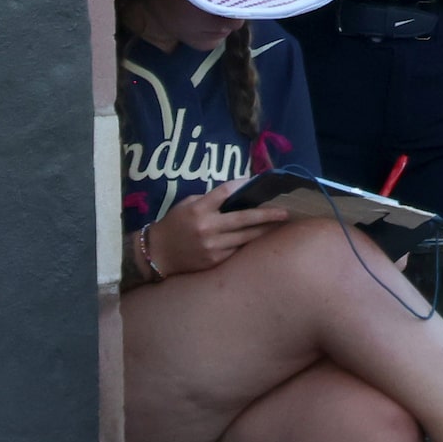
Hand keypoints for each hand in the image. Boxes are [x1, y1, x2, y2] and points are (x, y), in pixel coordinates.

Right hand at [145, 182, 287, 276]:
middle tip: (284, 212)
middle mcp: (207, 227)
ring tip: (279, 225)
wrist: (158, 253)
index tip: (256, 181)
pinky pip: (237, 250)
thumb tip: (236, 194)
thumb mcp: (187, 205)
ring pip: (245, 237)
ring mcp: (213, 246)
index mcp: (199, 209)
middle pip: (243, 218)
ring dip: (264, 231)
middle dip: (266, 215)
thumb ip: (210, 200)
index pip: (225, 192)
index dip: (241, 185)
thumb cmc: (174, 224)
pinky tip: (259, 238)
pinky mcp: (215, 260)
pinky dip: (248, 243)